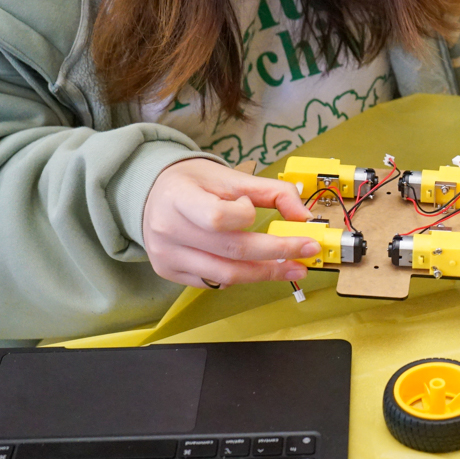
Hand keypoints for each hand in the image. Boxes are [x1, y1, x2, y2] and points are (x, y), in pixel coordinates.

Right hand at [143, 158, 319, 288]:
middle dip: (277, 253)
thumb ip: (271, 192)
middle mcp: (168, 229)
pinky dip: (241, 276)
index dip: (245, 216)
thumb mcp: (231, 176)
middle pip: (232, 250)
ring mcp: (167, 255)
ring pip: (226, 275)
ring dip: (266, 273)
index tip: (252, 209)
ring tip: (293, 268)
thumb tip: (304, 216)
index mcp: (179, 197)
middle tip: (307, 251)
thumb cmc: (194, 183)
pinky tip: (257, 268)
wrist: (152, 193)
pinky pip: (214, 282)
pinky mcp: (170, 272)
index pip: (217, 217)